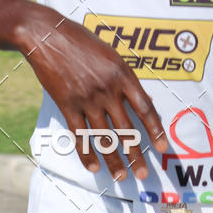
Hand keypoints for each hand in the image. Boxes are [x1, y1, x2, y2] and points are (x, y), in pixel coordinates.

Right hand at [17, 9, 167, 181]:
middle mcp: (108, 89)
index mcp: (123, 75)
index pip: (146, 108)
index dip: (155, 130)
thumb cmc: (82, 41)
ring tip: (122, 177)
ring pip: (104, 138)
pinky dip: (87, 154)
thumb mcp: (112, 54)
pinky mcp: (67, 105)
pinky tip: (94, 167)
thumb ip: (127, 78)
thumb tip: (145, 100)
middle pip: (127, 130)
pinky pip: (80, 136)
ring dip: (114, 161)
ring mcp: (87, 99)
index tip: (163, 147)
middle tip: (143, 174)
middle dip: (136, 155)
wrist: (49, 36)